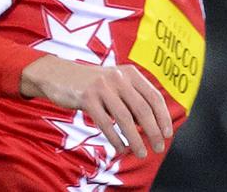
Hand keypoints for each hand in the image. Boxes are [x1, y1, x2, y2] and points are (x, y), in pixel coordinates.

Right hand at [20, 56, 172, 158]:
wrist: (58, 75)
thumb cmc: (91, 84)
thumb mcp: (115, 83)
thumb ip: (132, 98)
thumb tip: (152, 124)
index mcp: (129, 73)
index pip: (153, 96)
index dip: (163, 116)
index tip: (167, 133)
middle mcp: (118, 77)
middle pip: (142, 109)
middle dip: (153, 131)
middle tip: (158, 148)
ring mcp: (101, 87)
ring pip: (125, 119)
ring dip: (136, 139)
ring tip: (140, 153)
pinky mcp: (86, 98)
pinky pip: (105, 123)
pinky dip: (115, 139)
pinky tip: (120, 148)